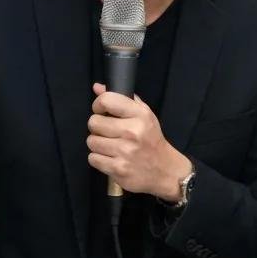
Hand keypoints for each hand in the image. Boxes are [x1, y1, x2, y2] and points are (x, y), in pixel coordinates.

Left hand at [87, 82, 191, 200]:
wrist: (164, 170)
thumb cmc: (151, 139)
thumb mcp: (143, 114)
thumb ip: (121, 99)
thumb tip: (97, 87)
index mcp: (140, 115)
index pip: (106, 100)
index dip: (98, 105)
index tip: (102, 112)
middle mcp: (132, 132)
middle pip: (94, 123)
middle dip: (98, 127)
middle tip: (108, 132)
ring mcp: (125, 152)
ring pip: (91, 141)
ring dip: (98, 144)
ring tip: (110, 146)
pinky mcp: (118, 169)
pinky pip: (93, 159)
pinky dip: (99, 159)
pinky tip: (111, 158)